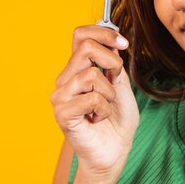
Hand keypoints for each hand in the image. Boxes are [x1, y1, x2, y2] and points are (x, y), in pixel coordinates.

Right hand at [50, 25, 138, 180]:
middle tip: (116, 81)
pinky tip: (98, 119)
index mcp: (78, 68)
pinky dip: (104, 109)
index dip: (103, 32)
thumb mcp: (121, 84)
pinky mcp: (62, 113)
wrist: (115, 151)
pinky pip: (91, 97)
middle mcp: (65, 78)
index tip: (123, 44)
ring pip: (91, 75)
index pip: (80, 35)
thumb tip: (112, 39)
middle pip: (86, 47)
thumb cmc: (117, 119)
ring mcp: (61, 95)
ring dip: (109, 92)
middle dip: (112, 62)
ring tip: (105, 107)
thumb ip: (114, 62)